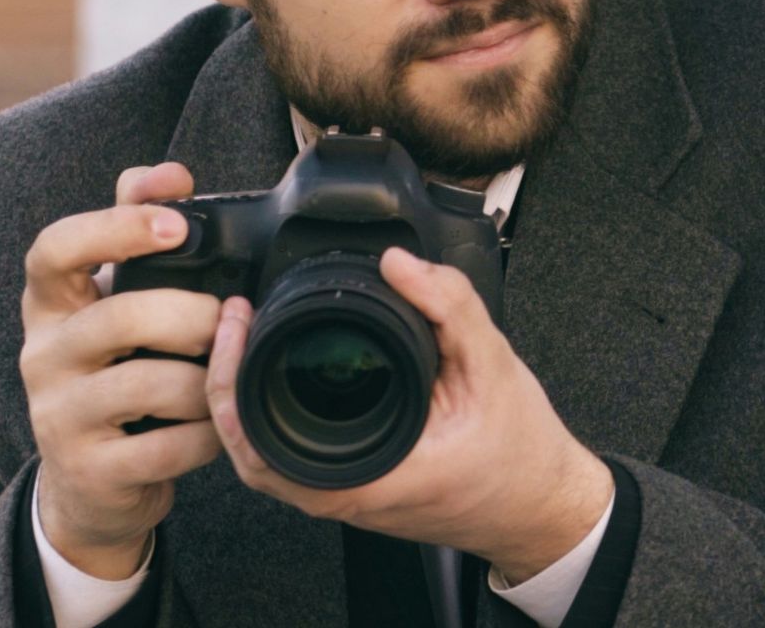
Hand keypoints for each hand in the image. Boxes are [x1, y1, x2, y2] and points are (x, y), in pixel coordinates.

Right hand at [19, 162, 224, 578]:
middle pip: (120, 318)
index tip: (178, 224)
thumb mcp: (115, 300)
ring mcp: (57, 416)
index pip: (54, 250)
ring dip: (206, 381)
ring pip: (147, 386)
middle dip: (191, 316)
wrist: (91, 481)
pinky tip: (216, 428)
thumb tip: (171, 174)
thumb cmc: (116, 369)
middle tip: (228, 320)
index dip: (115, 228)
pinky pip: (164, 447)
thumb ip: (134, 228)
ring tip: (226, 378)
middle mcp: (41, 355)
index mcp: (50, 303)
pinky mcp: (87, 469)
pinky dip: (205, 436)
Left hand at [205, 247, 613, 582]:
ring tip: (246, 335)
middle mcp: (341, 496)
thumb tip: (400, 261)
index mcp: (363, 477)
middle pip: (245, 449)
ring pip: (264, 456)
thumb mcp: (491, 365)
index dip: (230, 376)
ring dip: (243, 398)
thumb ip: (448, 306)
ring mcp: (343, 498)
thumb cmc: (519, 452)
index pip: (257, 441)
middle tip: (233, 318)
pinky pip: (291, 456)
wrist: (540, 503)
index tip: (237, 321)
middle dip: (224, 379)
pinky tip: (277, 370)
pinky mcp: (352, 488)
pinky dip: (272, 414)